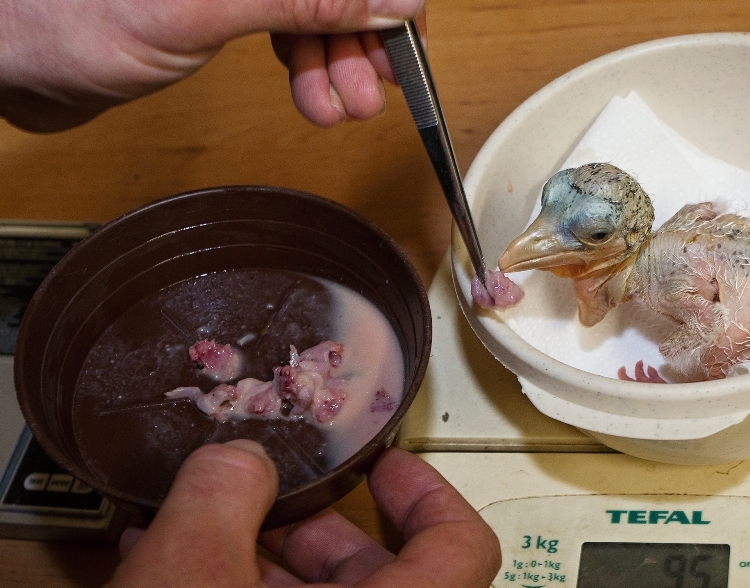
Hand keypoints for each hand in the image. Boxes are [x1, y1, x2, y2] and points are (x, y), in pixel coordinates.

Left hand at [0, 0, 424, 131]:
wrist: (13, 56)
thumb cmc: (73, 18)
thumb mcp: (206, 9)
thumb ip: (304, 1)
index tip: (405, 39)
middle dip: (360, 35)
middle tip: (373, 91)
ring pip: (313, 8)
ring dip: (337, 62)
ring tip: (345, 108)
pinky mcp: (220, 2)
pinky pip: (286, 27)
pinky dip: (306, 66)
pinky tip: (315, 97)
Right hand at [56, 441, 500, 587]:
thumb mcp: (184, 570)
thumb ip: (225, 489)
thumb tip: (244, 459)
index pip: (461, 551)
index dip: (428, 493)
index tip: (387, 467)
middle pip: (381, 576)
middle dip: (317, 526)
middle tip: (274, 496)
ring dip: (271, 563)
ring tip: (205, 532)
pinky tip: (180, 581)